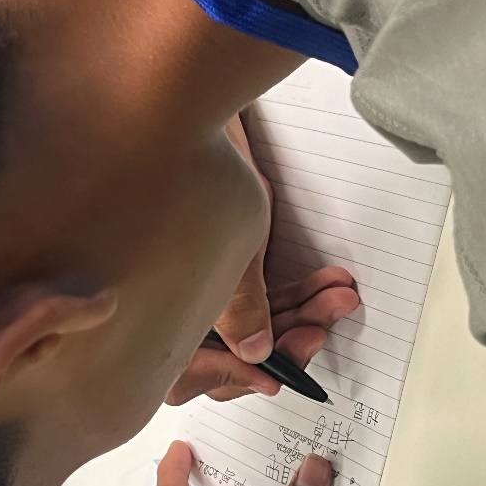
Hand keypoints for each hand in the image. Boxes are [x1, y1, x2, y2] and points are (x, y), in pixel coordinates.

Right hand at [165, 117, 358, 405]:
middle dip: (281, 341)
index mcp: (147, 316)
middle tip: (318, 329)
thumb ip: (240, 310)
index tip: (277, 374)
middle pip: (228, 354)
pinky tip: (329, 280)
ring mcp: (190, 289)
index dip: (236, 377)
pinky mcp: (215, 267)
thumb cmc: (185, 169)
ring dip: (299, 313)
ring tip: (338, 296)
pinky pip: (258, 296)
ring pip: (251, 325)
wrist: (172, 108)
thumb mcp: (225, 250)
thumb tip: (256, 357)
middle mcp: (164, 308)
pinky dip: (294, 291)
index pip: (192, 374)